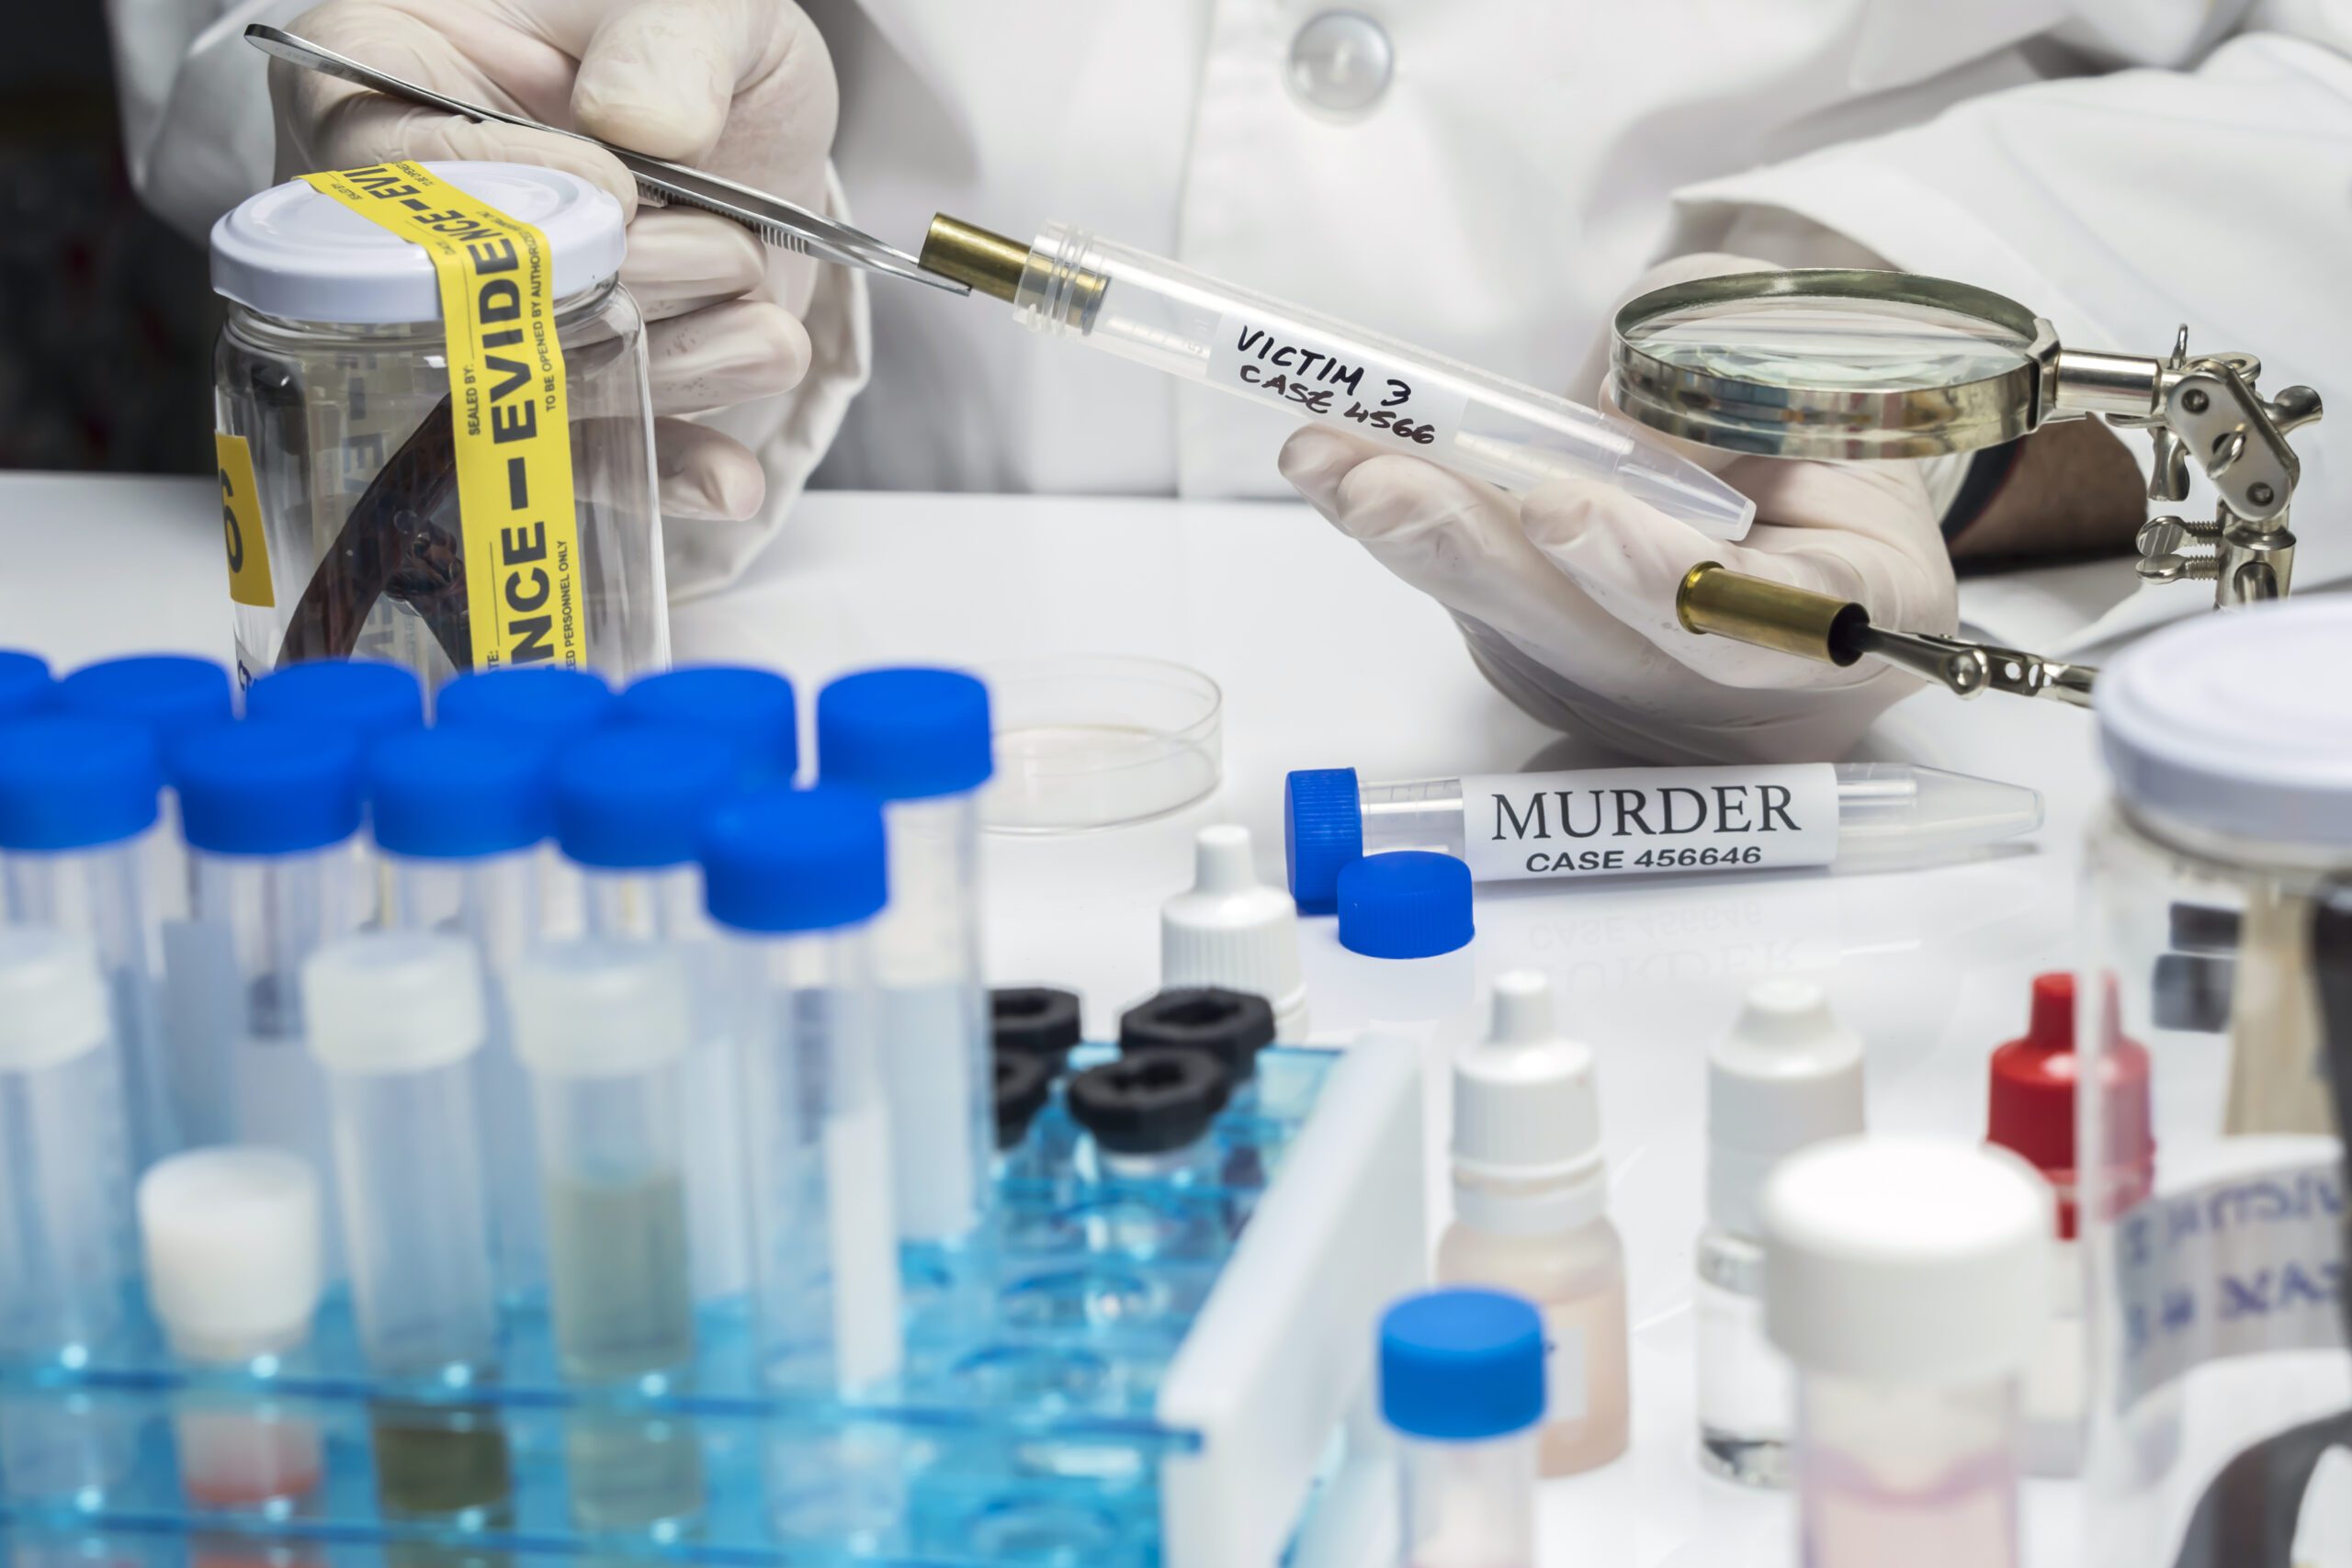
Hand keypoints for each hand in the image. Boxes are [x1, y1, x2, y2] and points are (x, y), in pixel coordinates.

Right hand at [271, 0, 837, 521]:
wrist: (741, 110)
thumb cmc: (678, 34)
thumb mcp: (695, 0)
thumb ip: (666, 42)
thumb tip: (640, 124)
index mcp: (376, 69)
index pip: (386, 171)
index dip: (510, 208)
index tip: (624, 194)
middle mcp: (402, 210)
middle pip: (459, 304)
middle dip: (613, 294)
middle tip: (721, 251)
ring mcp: (473, 311)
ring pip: (535, 389)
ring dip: (672, 364)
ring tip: (754, 302)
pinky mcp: (554, 384)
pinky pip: (584, 462)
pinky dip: (665, 468)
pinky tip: (726, 477)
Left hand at [1279, 254, 1958, 763]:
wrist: (1836, 537)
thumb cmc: (1846, 461)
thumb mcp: (1839, 411)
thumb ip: (1740, 414)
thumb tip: (1607, 424)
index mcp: (1850, 617)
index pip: (1746, 615)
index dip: (1645, 569)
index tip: (1560, 509)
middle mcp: (1726, 688)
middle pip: (1586, 639)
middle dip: (1469, 551)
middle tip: (1377, 487)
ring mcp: (1628, 692)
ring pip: (1509, 621)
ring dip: (1408, 533)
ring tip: (1319, 454)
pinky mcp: (1552, 670)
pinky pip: (1480, 599)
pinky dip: (1410, 527)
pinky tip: (1338, 467)